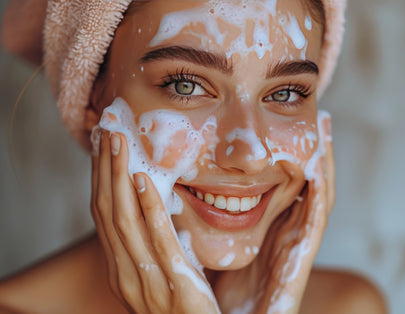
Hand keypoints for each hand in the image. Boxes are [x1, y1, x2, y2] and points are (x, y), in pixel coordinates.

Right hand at [90, 131, 219, 312]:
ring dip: (119, 178)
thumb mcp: (161, 276)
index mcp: (120, 272)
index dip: (99, 183)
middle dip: (105, 171)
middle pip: (107, 213)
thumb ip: (153, 248)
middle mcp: (125, 275)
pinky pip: (157, 239)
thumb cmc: (184, 308)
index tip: (101, 152)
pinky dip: (147, 207)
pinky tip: (142, 181)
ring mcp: (147, 281)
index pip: (103, 220)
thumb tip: (157, 210)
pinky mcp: (175, 283)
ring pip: (124, 221)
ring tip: (120, 145)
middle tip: (107, 135)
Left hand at [212, 114, 334, 313]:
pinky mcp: (296, 267)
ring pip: (318, 200)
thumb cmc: (222, 290)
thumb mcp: (215, 244)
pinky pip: (313, 228)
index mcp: (272, 229)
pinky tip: (318, 174)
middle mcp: (287, 235)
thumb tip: (185, 184)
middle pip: (308, 186)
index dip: (293, 154)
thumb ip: (209, 218)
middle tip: (321, 117)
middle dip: (317, 152)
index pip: (288, 184)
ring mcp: (295, 249)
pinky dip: (319, 200)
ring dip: (325, 165)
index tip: (290, 121)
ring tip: (326, 131)